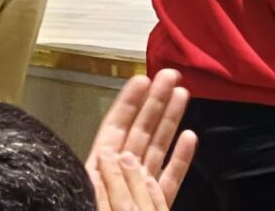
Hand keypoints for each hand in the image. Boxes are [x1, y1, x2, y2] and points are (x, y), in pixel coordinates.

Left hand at [86, 71, 197, 210]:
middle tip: (170, 75)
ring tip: (183, 93)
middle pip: (140, 131)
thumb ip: (100, 180)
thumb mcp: (84, 198)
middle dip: (155, 100)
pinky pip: (170, 179)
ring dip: (171, 120)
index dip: (128, 103)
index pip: (115, 128)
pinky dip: (181, 158)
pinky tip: (190, 137)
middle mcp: (120, 174)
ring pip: (158, 149)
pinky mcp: (156, 205)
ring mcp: (140, 189)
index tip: (142, 79)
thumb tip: (112, 155)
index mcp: (98, 171)